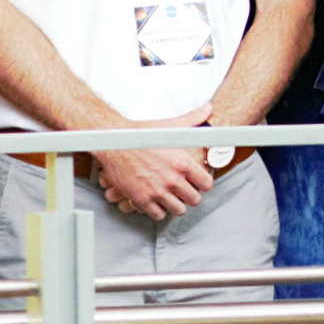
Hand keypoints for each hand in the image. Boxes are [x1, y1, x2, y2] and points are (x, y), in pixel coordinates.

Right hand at [94, 104, 216, 220]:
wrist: (114, 142)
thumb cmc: (141, 133)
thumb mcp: (171, 126)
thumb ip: (193, 119)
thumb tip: (209, 108)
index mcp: (183, 163)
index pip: (206, 184)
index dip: (204, 184)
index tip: (199, 183)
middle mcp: (172, 179)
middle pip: (194, 200)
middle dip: (191, 196)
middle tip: (186, 193)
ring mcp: (157, 191)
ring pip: (178, 210)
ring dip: (176, 205)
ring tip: (172, 199)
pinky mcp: (142, 199)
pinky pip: (158, 215)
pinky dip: (159, 210)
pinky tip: (157, 202)